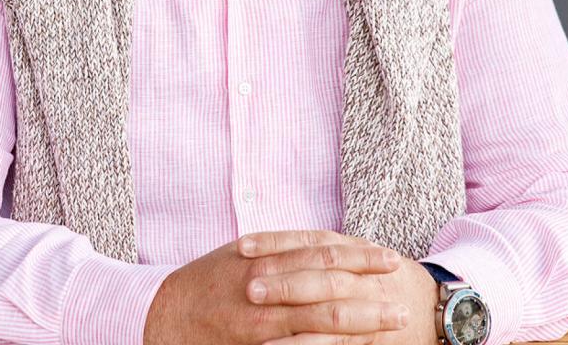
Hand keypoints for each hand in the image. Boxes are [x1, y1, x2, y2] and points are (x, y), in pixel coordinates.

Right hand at [143, 235, 410, 344]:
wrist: (164, 314)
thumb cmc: (208, 280)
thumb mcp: (242, 252)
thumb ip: (282, 247)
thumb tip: (325, 244)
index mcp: (265, 256)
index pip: (324, 252)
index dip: (360, 254)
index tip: (389, 258)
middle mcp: (266, 286)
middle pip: (330, 286)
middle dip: (371, 292)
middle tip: (402, 297)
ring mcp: (262, 322)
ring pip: (323, 320)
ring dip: (363, 323)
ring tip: (392, 324)